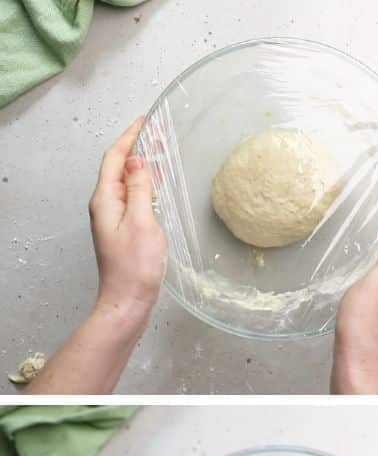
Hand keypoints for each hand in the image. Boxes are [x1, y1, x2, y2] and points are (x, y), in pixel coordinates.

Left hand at [89, 116, 165, 324]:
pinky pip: (132, 196)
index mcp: (106, 200)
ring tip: (159, 150)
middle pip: (118, 167)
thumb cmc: (135, 266)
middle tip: (156, 132)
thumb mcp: (142, 222)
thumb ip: (139, 190)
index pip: (115, 158)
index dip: (129, 137)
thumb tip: (137, 162)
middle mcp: (105, 205)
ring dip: (140, 164)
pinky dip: (143, 183)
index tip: (144, 121)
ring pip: (125, 181)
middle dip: (135, 146)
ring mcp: (113, 217)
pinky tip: (155, 183)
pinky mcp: (123, 228)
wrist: (128, 300)